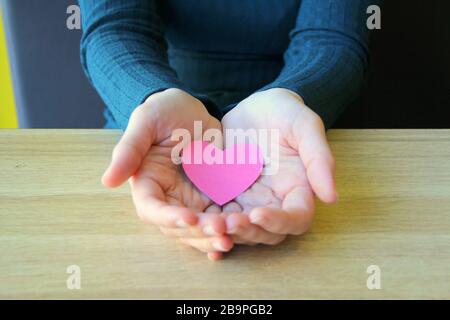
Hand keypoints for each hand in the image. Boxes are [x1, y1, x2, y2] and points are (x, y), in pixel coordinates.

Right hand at [102, 88, 232, 259]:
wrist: (191, 110)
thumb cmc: (163, 111)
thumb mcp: (145, 122)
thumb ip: (128, 150)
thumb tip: (107, 181)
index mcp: (147, 183)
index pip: (152, 209)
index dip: (168, 217)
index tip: (189, 218)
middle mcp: (166, 198)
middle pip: (177, 227)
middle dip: (198, 232)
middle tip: (222, 230)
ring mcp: (189, 200)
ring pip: (198, 230)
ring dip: (213, 236)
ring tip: (234, 236)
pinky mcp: (209, 198)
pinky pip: (216, 220)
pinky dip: (226, 230)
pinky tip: (241, 235)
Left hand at [221, 88, 336, 244]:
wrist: (255, 107)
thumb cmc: (285, 112)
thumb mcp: (305, 126)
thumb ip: (319, 158)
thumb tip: (331, 197)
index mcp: (298, 189)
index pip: (297, 218)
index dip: (279, 222)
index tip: (257, 214)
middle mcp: (275, 201)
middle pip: (267, 233)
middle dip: (247, 231)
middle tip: (226, 221)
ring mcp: (250, 200)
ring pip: (241, 230)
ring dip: (226, 231)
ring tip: (208, 222)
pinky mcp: (228, 196)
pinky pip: (220, 216)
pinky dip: (209, 223)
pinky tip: (193, 221)